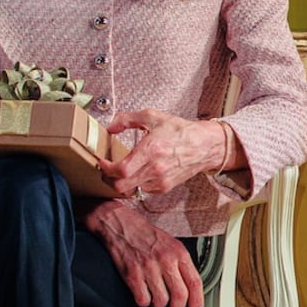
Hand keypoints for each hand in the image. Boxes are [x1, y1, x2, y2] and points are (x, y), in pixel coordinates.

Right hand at [84, 199, 202, 306]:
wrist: (121, 225)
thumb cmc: (147, 236)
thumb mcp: (171, 244)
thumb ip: (181, 264)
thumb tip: (189, 287)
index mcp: (179, 252)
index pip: (195, 282)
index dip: (197, 300)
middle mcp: (166, 260)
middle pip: (180, 295)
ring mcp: (149, 268)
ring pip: (161, 300)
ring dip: (159, 304)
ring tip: (156, 298)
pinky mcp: (132, 274)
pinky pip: (142, 299)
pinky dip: (143, 301)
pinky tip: (143, 294)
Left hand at [99, 109, 235, 197]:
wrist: (204, 146)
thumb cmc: (180, 131)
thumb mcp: (153, 117)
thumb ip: (128, 119)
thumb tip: (111, 126)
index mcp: (151, 150)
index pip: (121, 169)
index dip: (107, 168)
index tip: (102, 162)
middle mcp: (155, 168)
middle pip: (122, 185)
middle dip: (110, 179)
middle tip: (108, 169)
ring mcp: (161, 180)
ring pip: (131, 189)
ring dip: (124, 181)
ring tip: (124, 170)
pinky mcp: (165, 187)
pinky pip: (144, 190)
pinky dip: (138, 183)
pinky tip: (141, 172)